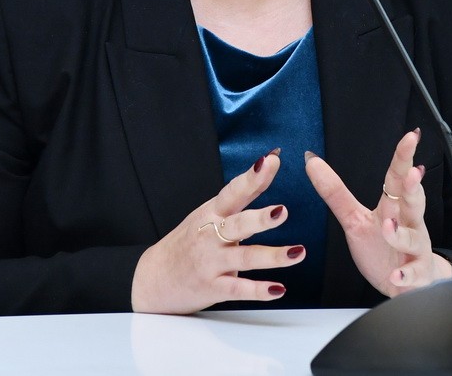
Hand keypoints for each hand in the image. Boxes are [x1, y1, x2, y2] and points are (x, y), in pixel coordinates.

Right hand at [130, 149, 305, 313]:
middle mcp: (211, 235)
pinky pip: (238, 289)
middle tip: (282, 212)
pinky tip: (278, 289)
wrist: (154, 278)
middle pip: (237, 224)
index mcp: (212, 213)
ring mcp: (211, 262)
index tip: (270, 162)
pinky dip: (259, 290)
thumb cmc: (190, 240)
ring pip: (244, 258)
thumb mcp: (211, 212)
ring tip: (297, 253)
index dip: (252, 177)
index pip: (233, 191)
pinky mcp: (212, 287)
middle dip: (259, 218)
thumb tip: (270, 161)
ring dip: (272, 256)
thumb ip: (243, 192)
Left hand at [304, 129, 451, 296]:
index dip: (404, 158)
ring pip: (412, 238)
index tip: (410, 137)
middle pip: (413, 201)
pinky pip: (412, 275)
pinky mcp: (415, 275)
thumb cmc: (383, 246)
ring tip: (388, 228)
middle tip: (413, 171)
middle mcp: (408, 224)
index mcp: (393, 207)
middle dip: (413, 186)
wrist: (407, 283)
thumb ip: (334, 192)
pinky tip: (396, 276)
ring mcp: (414, 249)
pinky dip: (405, 276)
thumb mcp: (354, 219)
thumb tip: (311, 160)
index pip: (398, 178)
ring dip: (400, 234)